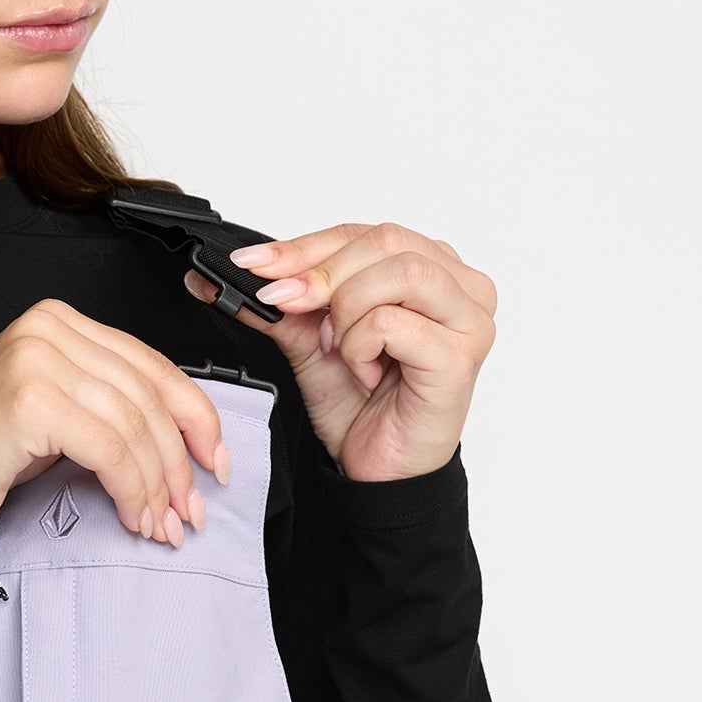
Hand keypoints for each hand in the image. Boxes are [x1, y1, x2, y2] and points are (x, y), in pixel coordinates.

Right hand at [0, 297, 229, 543]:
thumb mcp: (58, 413)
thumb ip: (111, 405)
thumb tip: (186, 442)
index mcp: (58, 320)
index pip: (150, 364)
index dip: (195, 416)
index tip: (214, 462)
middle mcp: (49, 327)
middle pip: (148, 396)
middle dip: (179, 462)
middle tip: (188, 511)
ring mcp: (38, 357)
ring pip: (134, 425)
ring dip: (157, 485)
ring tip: (159, 524)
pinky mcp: (32, 399)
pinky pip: (110, 449)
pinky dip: (132, 489)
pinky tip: (133, 515)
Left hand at [184, 221, 496, 481]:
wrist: (378, 468)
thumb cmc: (361, 403)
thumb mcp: (309, 339)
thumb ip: (282, 301)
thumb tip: (232, 273)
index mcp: (433, 269)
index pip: (365, 233)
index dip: (305, 246)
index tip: (253, 264)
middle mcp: (461, 287)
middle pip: (385, 241)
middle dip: (321, 274)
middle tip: (286, 304)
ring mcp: (469, 320)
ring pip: (396, 272)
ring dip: (346, 311)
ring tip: (339, 349)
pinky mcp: (460, 356)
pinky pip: (392, 322)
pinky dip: (360, 346)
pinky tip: (365, 373)